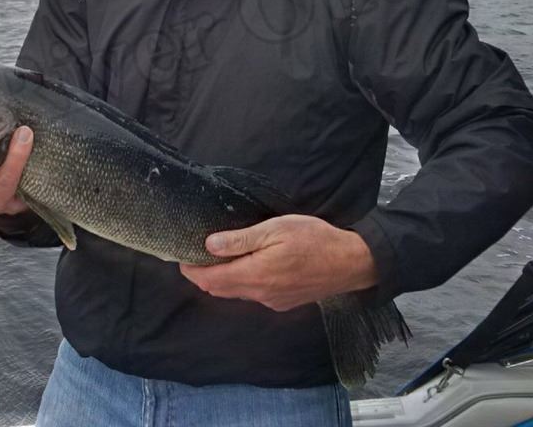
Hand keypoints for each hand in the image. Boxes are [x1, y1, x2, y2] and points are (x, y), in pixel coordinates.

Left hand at [179, 214, 378, 311]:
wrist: (350, 263)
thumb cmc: (314, 239)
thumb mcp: (275, 229)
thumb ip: (241, 239)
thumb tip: (209, 245)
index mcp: (254, 275)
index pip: (210, 280)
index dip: (191, 269)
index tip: (182, 255)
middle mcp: (259, 294)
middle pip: (219, 290)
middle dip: (202, 275)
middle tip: (194, 254)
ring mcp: (272, 301)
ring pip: (236, 293)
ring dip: (222, 279)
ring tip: (217, 256)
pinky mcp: (283, 302)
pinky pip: (253, 295)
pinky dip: (241, 282)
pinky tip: (247, 265)